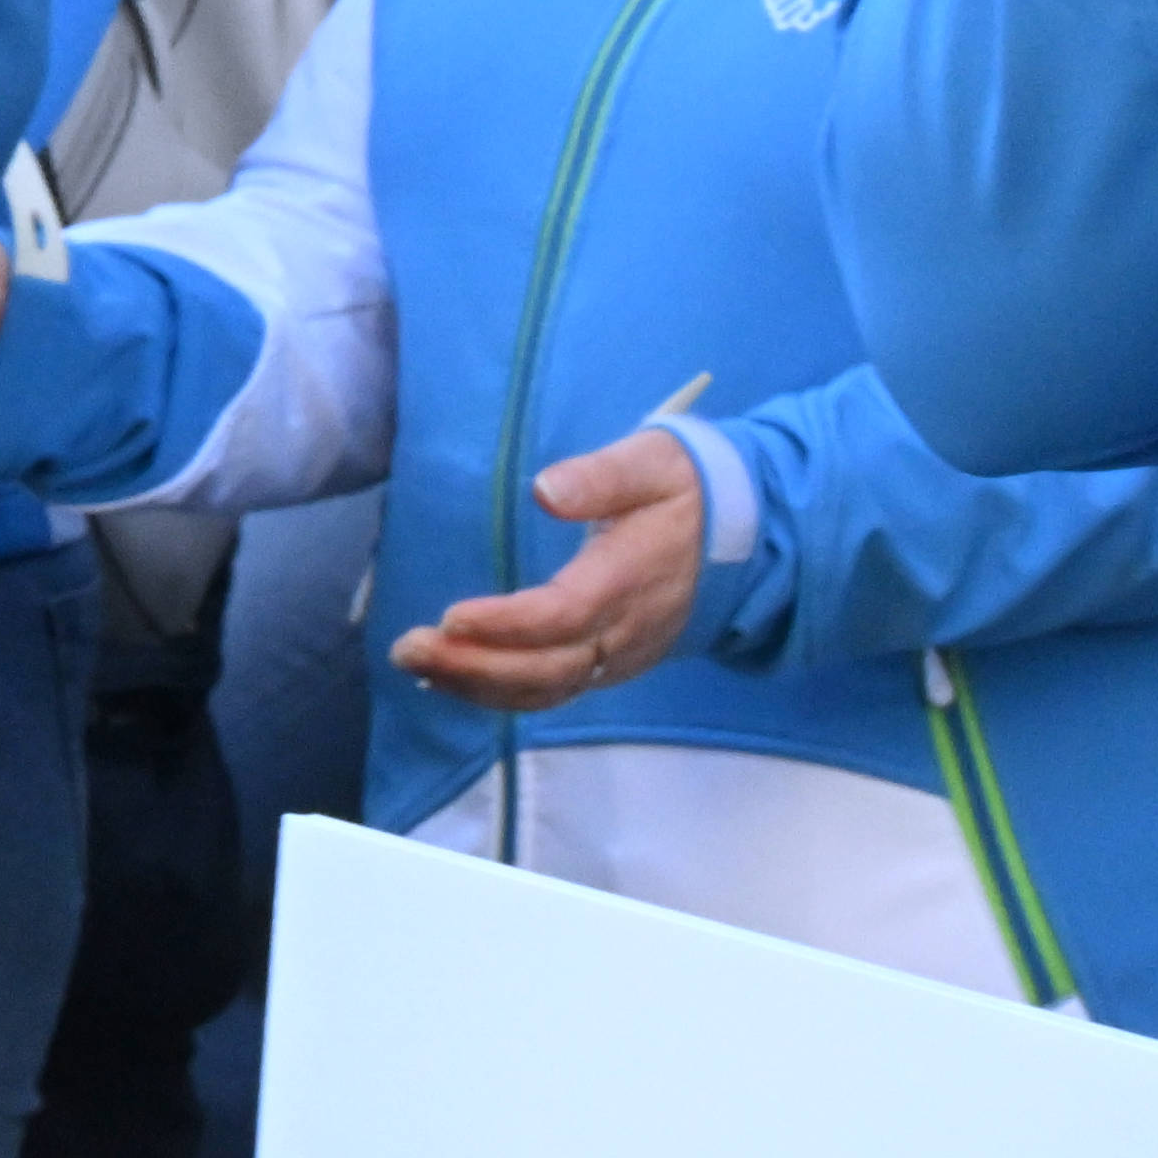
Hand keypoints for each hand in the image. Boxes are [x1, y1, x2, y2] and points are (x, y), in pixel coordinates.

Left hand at [388, 423, 703, 710]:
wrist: (750, 537)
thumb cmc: (688, 490)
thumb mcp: (653, 463)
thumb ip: (601, 477)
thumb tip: (545, 490)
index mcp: (632, 577)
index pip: (565, 614)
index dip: (508, 624)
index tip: (452, 618)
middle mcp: (626, 630)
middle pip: (547, 667)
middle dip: (474, 666)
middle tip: (407, 649)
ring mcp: (621, 655)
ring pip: (547, 688)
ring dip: (478, 686)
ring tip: (416, 666)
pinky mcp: (611, 664)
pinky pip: (554, 690)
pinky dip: (501, 693)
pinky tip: (453, 680)